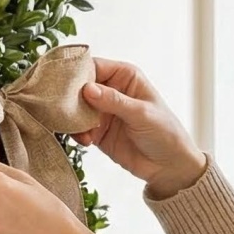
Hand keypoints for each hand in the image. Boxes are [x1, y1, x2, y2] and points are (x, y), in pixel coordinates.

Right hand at [70, 57, 206, 197]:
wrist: (169, 166)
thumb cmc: (165, 132)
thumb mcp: (142, 114)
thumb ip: (114, 101)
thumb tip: (87, 89)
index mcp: (124, 76)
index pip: (94, 66)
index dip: (77, 73)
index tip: (64, 84)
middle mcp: (110, 90)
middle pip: (79, 86)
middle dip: (70, 98)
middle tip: (64, 109)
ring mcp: (102, 111)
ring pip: (75, 108)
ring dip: (72, 118)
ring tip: (80, 130)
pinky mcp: (97, 131)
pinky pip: (78, 128)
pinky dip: (77, 133)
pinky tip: (86, 141)